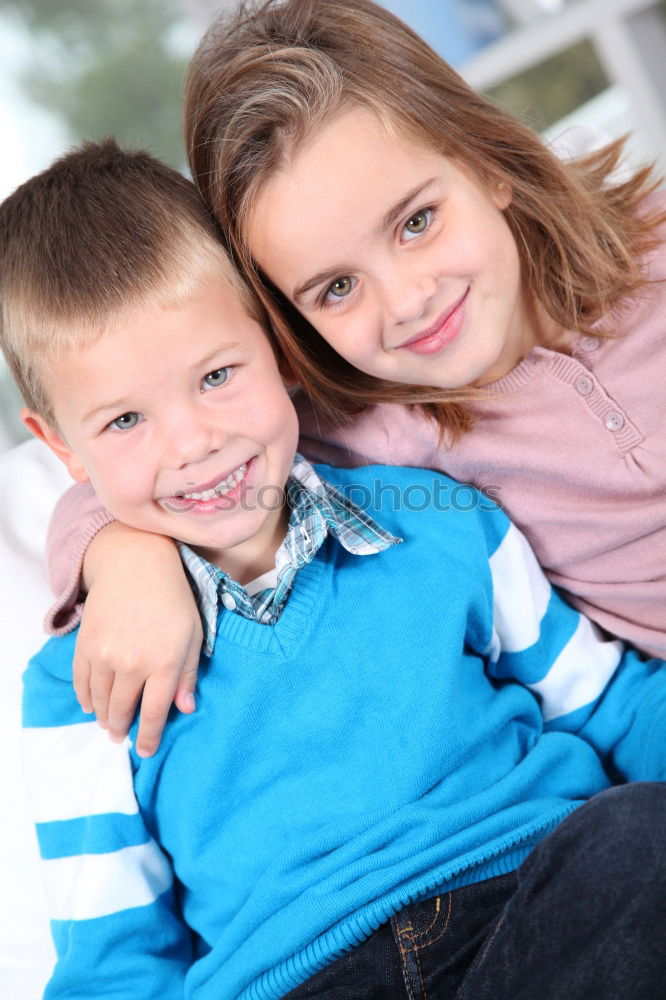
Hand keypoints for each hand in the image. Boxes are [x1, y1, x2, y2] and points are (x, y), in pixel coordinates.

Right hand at [73, 522, 201, 756]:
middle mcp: (132, 663)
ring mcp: (105, 655)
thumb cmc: (173, 600)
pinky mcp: (85, 645)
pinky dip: (86, 698)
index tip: (144, 751)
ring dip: (104, 717)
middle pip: (122, 711)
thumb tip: (185, 709)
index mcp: (164, 663)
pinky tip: (91, 705)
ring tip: (108, 725)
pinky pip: (81, 682)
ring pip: (100, 701)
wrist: (136, 564)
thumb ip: (188, 674)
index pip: (153, 713)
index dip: (148, 737)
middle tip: (121, 737)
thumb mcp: (193, 635)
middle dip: (122, 728)